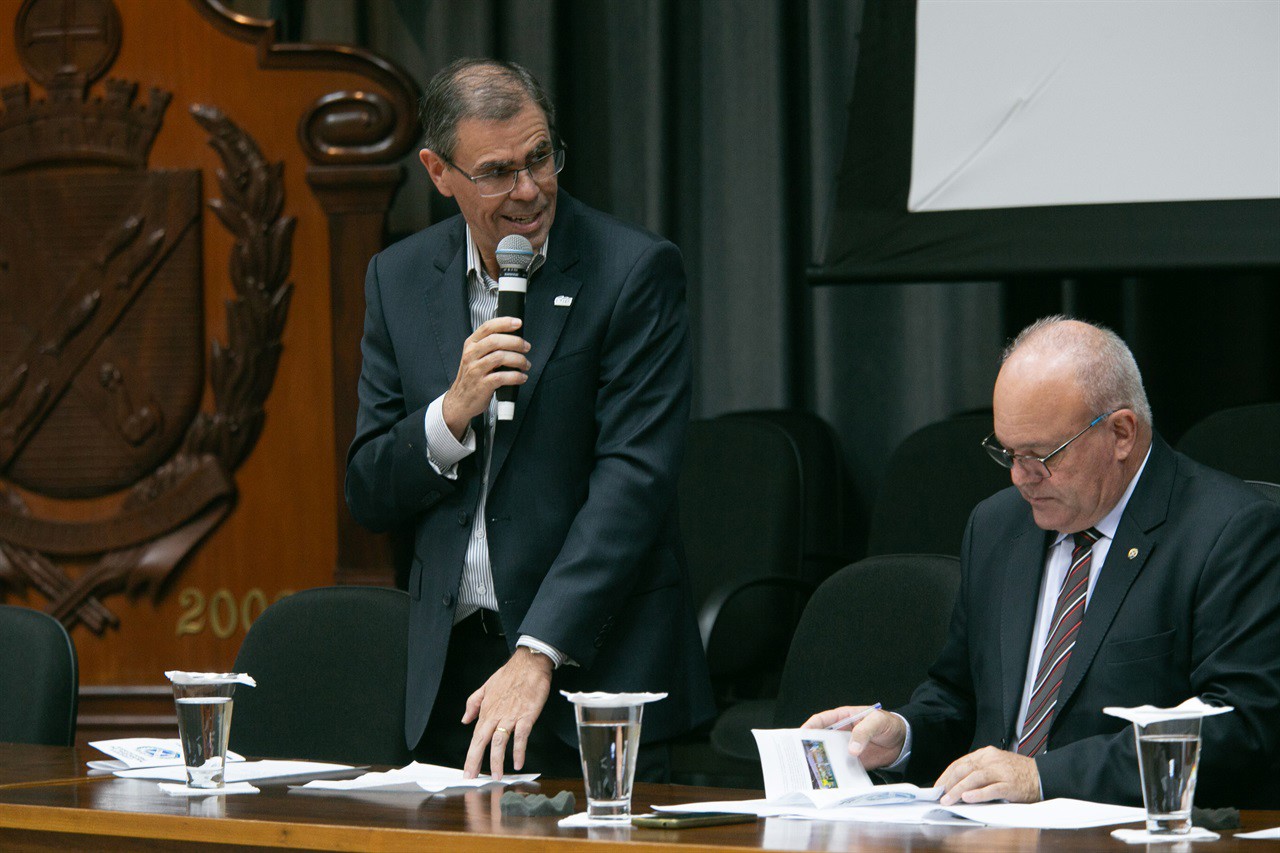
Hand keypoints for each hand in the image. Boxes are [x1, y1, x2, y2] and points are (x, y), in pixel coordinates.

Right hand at [442, 316, 530, 437]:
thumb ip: (490, 346)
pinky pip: (502, 377)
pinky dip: (516, 376)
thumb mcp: (476, 357)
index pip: (487, 327)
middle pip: (495, 340)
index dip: (504, 323)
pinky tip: (521, 377)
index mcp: (471, 344)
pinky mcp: (482, 385)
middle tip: (526, 347)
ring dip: (518, 360)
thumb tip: (514, 337)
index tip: (518, 323)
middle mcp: (471, 355)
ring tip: (525, 364)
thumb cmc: (473, 377)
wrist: (460, 401)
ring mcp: (475, 370)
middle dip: (515, 342)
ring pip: (500, 357)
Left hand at [461, 647, 552, 778]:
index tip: (467, 771)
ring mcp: (511, 716)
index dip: (471, 755)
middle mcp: (496, 715)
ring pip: (499, 741)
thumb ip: (474, 704)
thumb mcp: (486, 687)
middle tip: (472, 778)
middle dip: (476, 761)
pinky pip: (521, 736)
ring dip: (497, 760)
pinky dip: (519, 750)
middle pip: (482, 741)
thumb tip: (465, 719)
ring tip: (497, 775)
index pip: (475, 737)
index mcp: (486, 711)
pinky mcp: (526, 715)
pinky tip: (518, 762)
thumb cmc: (510, 675)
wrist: (529, 663)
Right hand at [802, 706, 905, 769]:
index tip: (801, 734)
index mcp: (842, 717)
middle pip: (820, 739)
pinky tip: (831, 779)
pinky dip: (836, 773)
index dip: (810, 726)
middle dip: (810, 746)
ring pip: (828, 754)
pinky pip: (841, 767)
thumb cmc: (888, 724)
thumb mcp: (877, 722)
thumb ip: (864, 732)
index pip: (821, 720)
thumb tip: (851, 749)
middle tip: (801, 756)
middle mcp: (840, 733)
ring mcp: (845, 748)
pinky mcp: (852, 761)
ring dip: (821, 762)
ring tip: (812, 770)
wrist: (902, 741)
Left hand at [934, 746, 1040, 804]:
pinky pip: (991, 789)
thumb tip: (958, 784)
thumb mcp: (996, 765)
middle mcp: (991, 760)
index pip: (960, 762)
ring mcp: (1001, 772)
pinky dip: (978, 794)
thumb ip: (979, 771)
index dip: (947, 775)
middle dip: (949, 783)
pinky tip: (968, 798)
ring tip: (949, 799)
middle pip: (964, 769)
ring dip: (958, 790)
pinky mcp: (1010, 785)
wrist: (1043, 776)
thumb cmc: (1019, 773)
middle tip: (940, 794)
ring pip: (974, 778)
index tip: (938, 785)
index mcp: (986, 754)